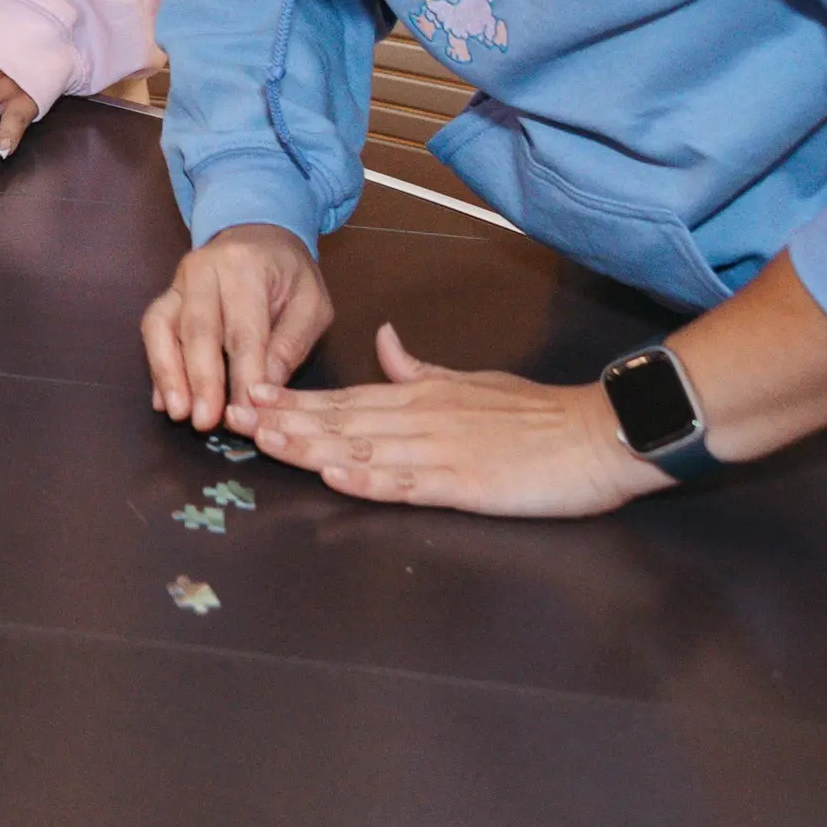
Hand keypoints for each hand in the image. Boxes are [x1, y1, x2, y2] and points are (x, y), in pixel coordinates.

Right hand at [139, 223, 333, 433]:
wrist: (259, 234)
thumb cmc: (290, 273)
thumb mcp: (311, 304)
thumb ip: (290, 344)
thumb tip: (264, 390)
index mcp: (245, 267)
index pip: (243, 330)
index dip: (242, 375)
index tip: (246, 413)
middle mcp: (203, 269)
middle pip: (197, 329)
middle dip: (201, 379)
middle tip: (205, 421)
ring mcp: (178, 281)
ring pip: (162, 327)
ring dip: (167, 373)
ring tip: (176, 413)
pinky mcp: (166, 296)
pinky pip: (154, 330)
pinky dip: (158, 366)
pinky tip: (163, 399)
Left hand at [245, 324, 669, 516]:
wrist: (596, 433)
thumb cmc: (534, 412)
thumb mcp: (469, 380)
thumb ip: (419, 369)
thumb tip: (384, 343)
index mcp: (418, 397)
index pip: (343, 398)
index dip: (292, 400)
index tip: (247, 397)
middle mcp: (419, 420)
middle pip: (339, 421)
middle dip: (282, 421)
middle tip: (230, 418)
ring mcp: (440, 452)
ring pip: (362, 448)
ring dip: (309, 446)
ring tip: (264, 442)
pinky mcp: (466, 483)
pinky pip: (409, 483)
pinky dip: (370, 480)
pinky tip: (336, 477)